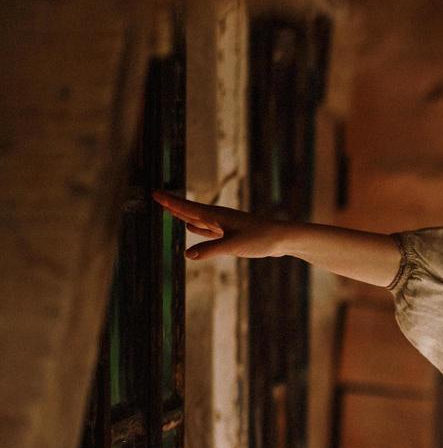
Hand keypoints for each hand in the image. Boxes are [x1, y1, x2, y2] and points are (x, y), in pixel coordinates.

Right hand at [151, 190, 284, 260]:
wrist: (282, 239)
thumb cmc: (261, 239)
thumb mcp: (234, 246)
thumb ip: (211, 250)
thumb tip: (188, 254)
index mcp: (217, 216)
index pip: (188, 208)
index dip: (170, 202)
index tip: (155, 193)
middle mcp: (219, 218)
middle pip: (190, 211)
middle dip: (173, 206)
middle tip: (157, 198)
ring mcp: (225, 225)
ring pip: (198, 220)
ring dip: (183, 216)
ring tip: (170, 211)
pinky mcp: (231, 233)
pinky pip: (208, 230)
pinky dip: (197, 228)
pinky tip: (191, 228)